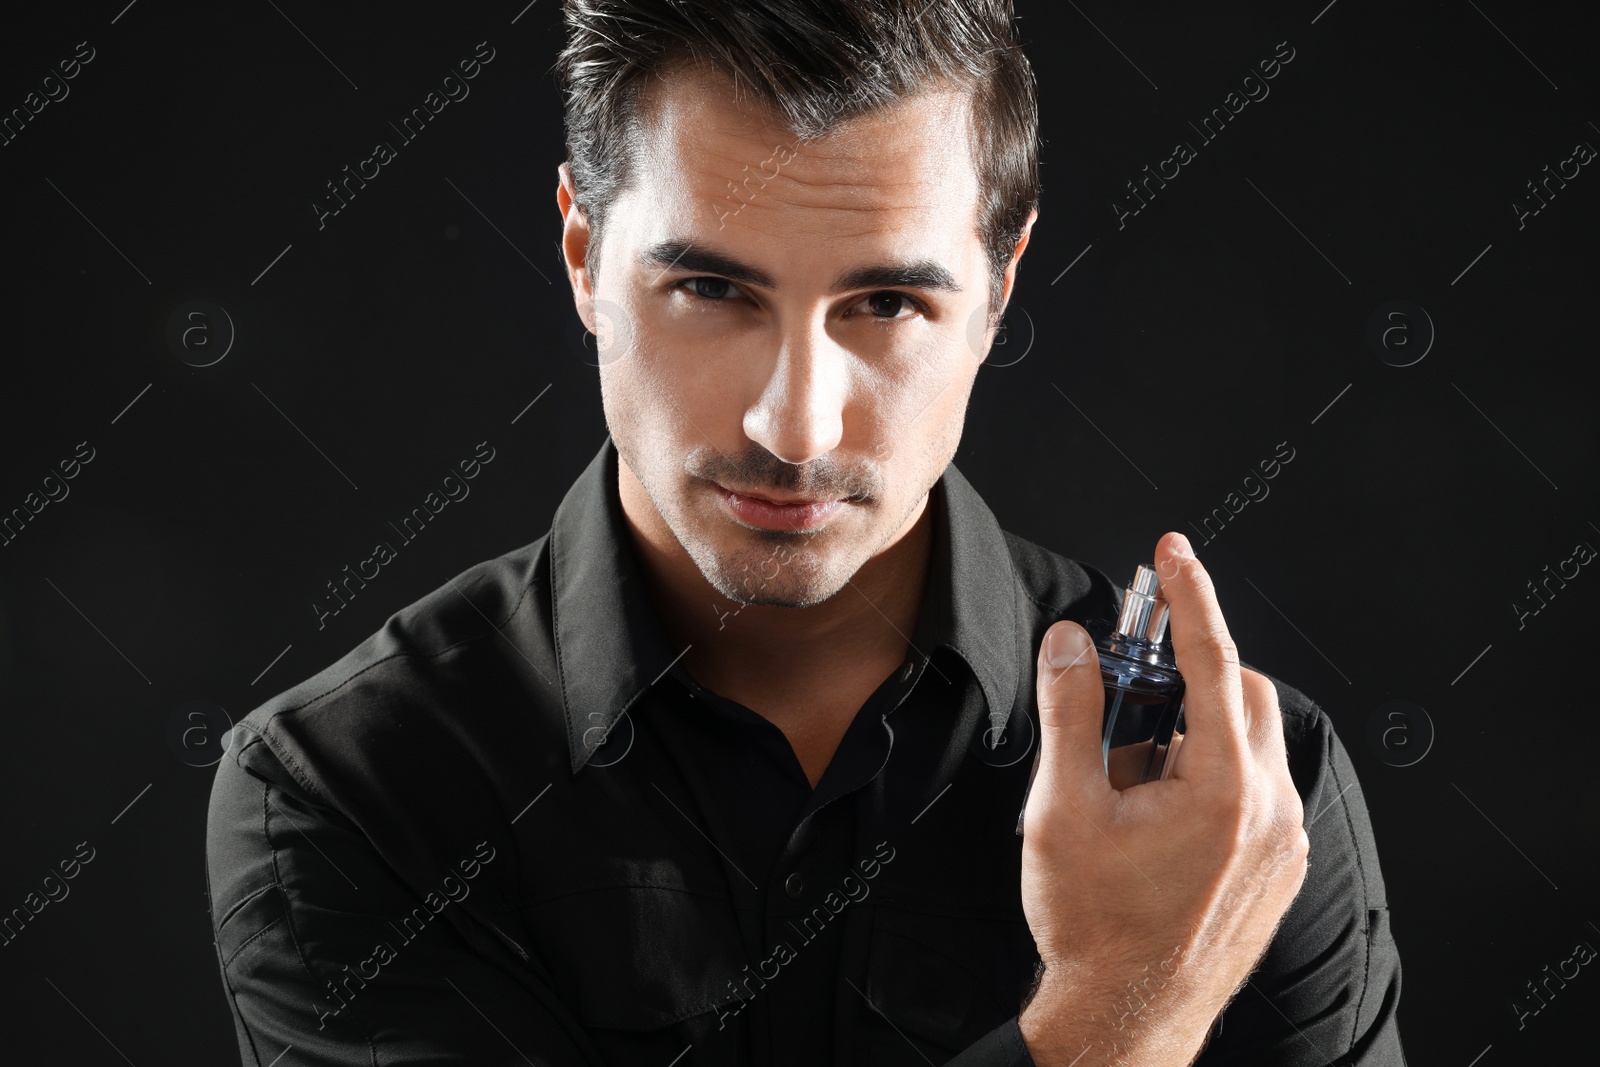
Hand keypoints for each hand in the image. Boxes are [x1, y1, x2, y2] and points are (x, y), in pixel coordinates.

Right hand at [1017, 532, 1308, 1065]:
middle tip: (1124, 692)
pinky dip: (1212, 773)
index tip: (1173, 551)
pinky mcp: (1280, 867)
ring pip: (1250, 742)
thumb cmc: (1094, 926)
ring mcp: (1283, 843)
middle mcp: (1271, 810)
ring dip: (1195, 732)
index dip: (1188, 595)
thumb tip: (1070, 643)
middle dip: (1186, 676)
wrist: (1124, 1016)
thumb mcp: (1064, 809)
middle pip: (1241, 694)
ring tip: (1129, 782)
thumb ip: (1072, 711)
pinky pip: (1257, 788)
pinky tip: (1156, 813)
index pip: (1211, 660)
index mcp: (1224, 788)